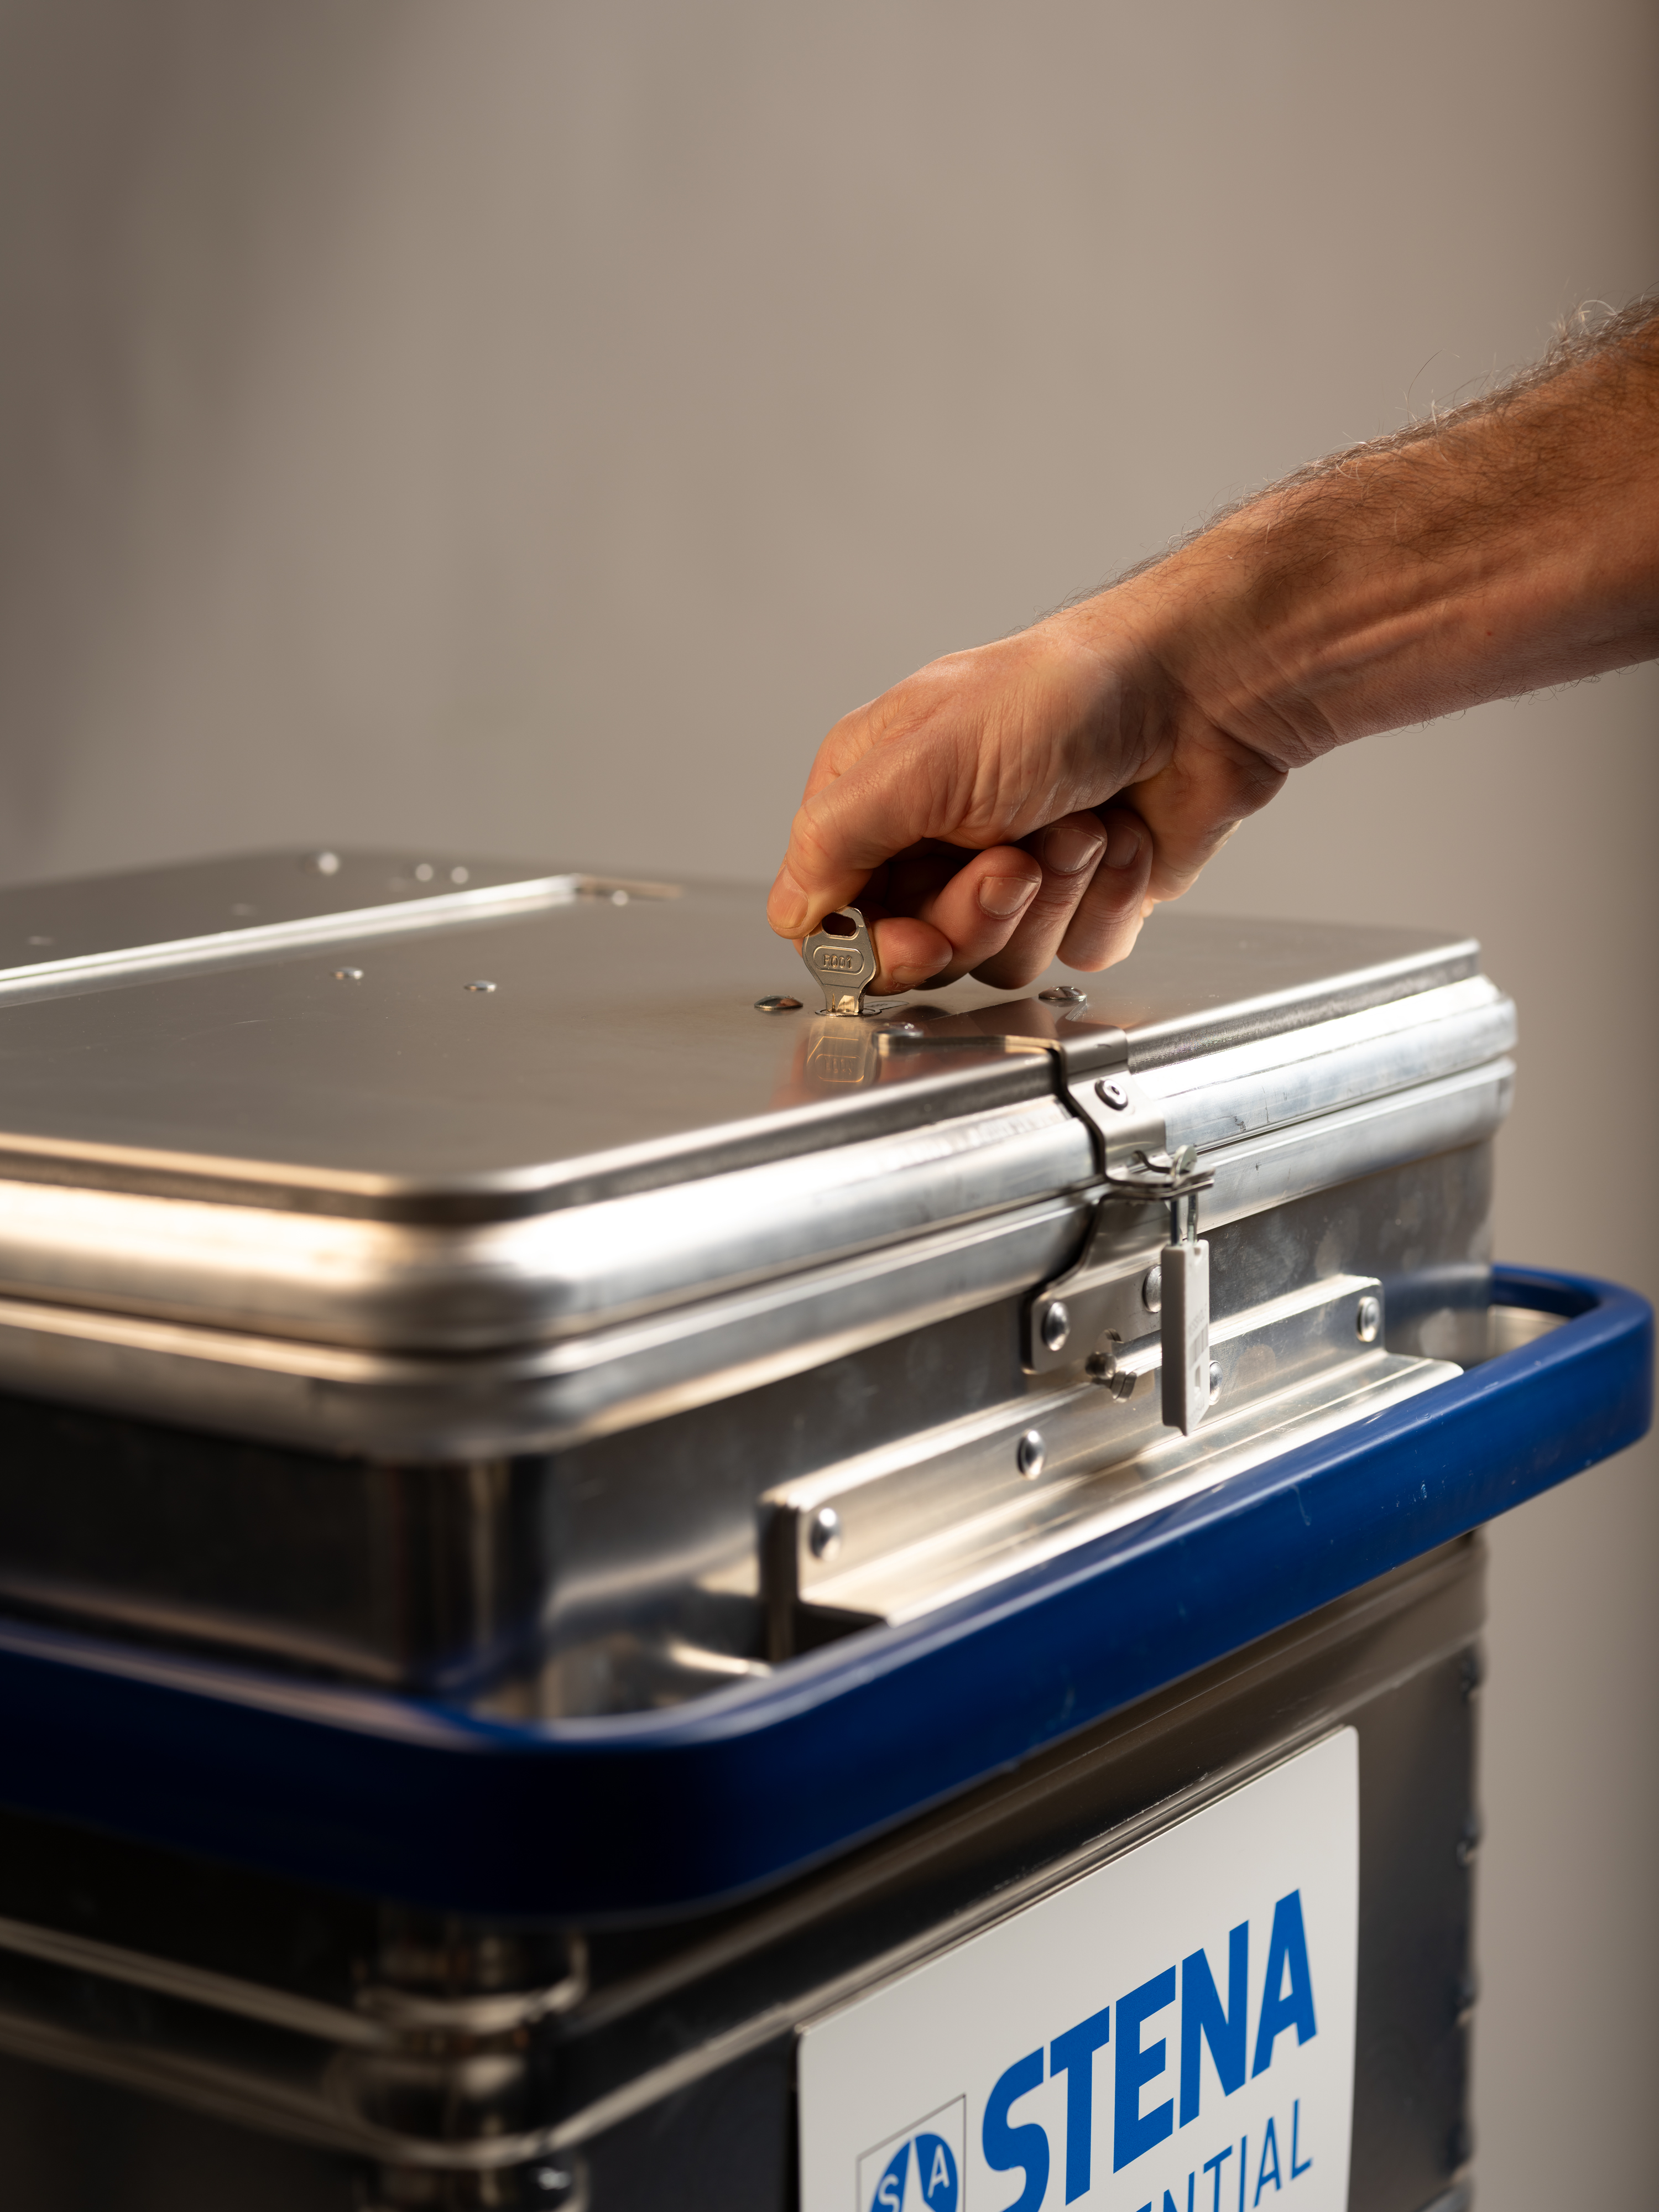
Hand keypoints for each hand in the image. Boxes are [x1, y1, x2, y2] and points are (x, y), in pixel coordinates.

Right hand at [766, 580, 1292, 993]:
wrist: (1200, 692)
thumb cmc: (1067, 695)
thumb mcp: (924, 761)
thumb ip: (838, 839)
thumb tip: (793, 911)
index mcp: (880, 793)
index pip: (836, 915)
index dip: (877, 944)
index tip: (920, 933)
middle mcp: (940, 835)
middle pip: (924, 951)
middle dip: (978, 913)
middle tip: (1014, 861)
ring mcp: (1015, 871)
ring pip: (1004, 959)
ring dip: (1053, 896)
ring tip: (1078, 824)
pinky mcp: (1084, 897)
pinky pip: (1078, 952)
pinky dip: (1107, 900)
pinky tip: (1120, 836)